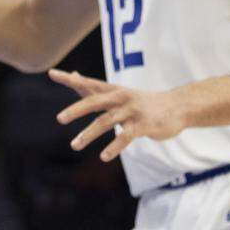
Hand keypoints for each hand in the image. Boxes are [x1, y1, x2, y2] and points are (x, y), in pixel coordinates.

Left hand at [51, 69, 187, 162]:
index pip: (88, 82)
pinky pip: (125, 137)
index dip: (69, 79)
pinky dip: (113, 147)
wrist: (177, 106)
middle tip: (59, 119)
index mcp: (112, 89)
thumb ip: (94, 87)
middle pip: (94, 101)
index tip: (51, 73)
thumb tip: (73, 75)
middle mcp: (119, 97)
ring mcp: (131, 111)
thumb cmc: (142, 101)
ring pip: (106, 121)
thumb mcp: (119, 91)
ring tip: (74, 145)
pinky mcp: (143, 125)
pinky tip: (103, 157)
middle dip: (76, 110)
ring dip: (89, 134)